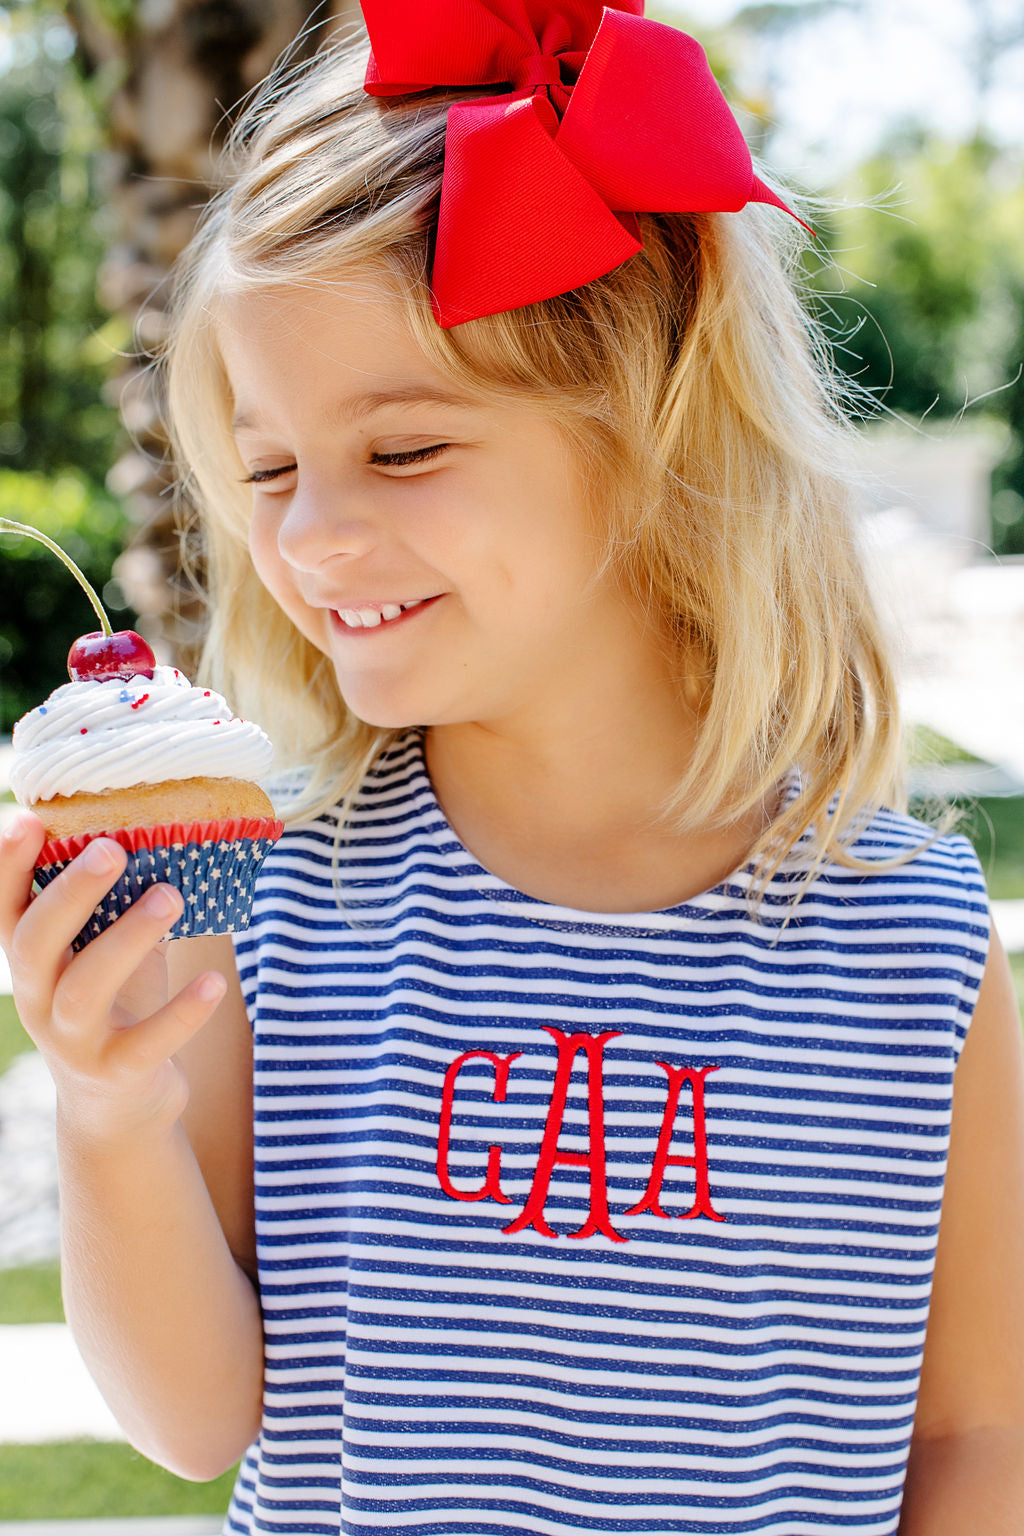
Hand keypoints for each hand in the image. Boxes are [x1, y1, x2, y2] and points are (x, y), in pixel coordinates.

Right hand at [0, 810, 226, 1142]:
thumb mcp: (105, 950)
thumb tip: (164, 830)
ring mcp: (73, 1041)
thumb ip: (118, 903)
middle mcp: (37, 1000)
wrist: (118, 1106)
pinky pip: (148, 1042)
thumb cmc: (115, 1004)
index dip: (7, 867)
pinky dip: (182, 1012)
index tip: (26, 820)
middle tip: (111, 849)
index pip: (6, 909)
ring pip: (85, 989)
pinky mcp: (117, 1073)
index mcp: (31, 962)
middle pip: (34, 944)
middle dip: (69, 894)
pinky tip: (214, 983)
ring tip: (170, 897)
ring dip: (127, 938)